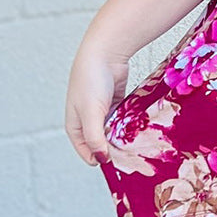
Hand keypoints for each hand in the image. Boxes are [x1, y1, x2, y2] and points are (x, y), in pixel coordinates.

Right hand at [65, 41, 129, 165]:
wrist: (104, 52)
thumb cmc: (90, 80)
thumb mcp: (91, 112)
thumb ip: (95, 137)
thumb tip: (100, 159)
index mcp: (75, 126)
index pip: (86, 151)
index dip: (100, 159)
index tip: (119, 164)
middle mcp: (87, 121)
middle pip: (102, 143)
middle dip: (116, 149)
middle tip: (133, 156)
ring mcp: (102, 112)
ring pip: (115, 132)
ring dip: (125, 137)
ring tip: (140, 144)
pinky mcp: (116, 104)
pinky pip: (123, 120)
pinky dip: (130, 125)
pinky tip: (141, 129)